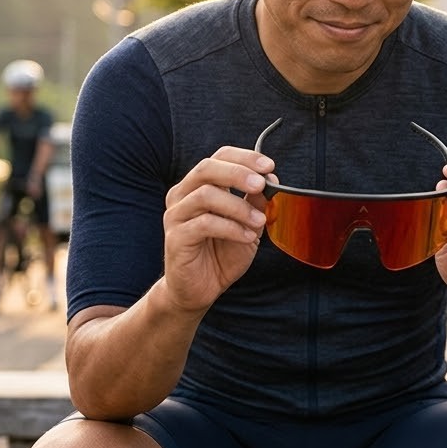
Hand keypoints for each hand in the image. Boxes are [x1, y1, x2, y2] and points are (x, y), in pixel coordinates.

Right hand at [161, 146, 272, 313]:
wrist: (200, 290)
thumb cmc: (221, 254)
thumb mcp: (247, 224)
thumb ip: (255, 201)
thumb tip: (271, 178)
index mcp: (198, 186)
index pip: (219, 157)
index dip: (244, 158)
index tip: (269, 166)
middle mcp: (182, 195)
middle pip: (207, 168)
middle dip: (238, 173)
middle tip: (261, 185)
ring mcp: (176, 216)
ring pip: (205, 195)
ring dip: (238, 206)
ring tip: (258, 221)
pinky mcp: (176, 238)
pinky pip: (204, 224)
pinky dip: (231, 228)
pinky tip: (247, 237)